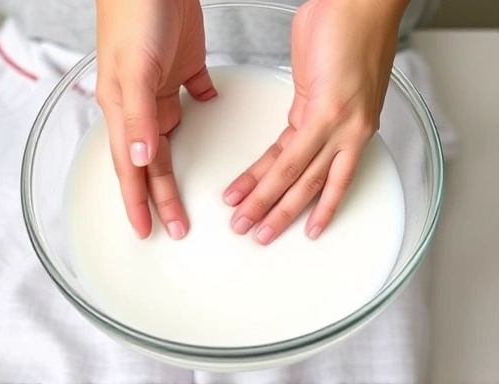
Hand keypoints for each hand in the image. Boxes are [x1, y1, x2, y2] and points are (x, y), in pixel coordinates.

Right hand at [96, 0, 216, 238]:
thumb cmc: (135, 15)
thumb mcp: (135, 70)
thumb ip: (137, 116)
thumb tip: (137, 158)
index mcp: (125, 110)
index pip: (131, 169)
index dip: (137, 202)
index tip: (147, 229)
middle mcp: (142, 106)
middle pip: (151, 164)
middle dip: (162, 198)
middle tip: (176, 227)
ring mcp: (163, 90)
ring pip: (169, 142)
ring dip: (174, 172)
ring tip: (183, 197)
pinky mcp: (185, 70)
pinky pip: (194, 97)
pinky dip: (202, 110)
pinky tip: (208, 114)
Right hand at [224, 0, 407, 244]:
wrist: (361, 1)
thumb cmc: (347, 29)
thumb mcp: (325, 76)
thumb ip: (310, 102)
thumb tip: (297, 115)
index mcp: (345, 124)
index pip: (316, 171)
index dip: (303, 200)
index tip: (293, 221)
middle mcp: (348, 133)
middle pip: (308, 184)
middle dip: (279, 213)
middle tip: (257, 235)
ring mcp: (341, 125)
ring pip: (299, 177)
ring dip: (268, 203)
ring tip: (244, 223)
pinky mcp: (328, 113)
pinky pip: (297, 157)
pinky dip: (273, 180)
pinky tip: (253, 195)